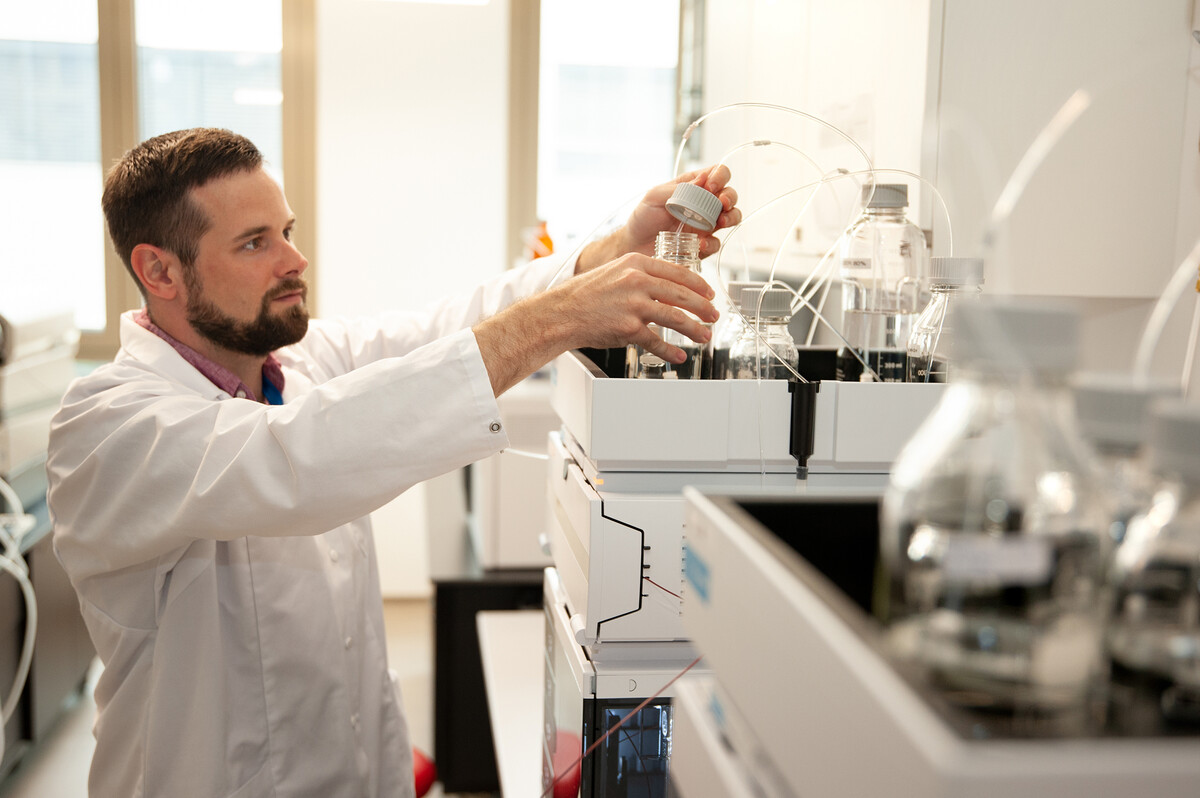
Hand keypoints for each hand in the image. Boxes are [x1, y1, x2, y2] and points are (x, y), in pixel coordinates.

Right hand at [473, 252, 717, 395]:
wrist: (561, 312)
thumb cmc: (585, 295)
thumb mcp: (615, 273)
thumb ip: (641, 277)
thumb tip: (668, 291)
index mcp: (636, 262)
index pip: (678, 271)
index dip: (699, 284)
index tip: (709, 293)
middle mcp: (637, 280)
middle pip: (682, 294)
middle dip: (703, 307)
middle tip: (714, 316)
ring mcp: (633, 304)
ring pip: (675, 317)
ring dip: (694, 329)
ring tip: (705, 336)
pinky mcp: (628, 328)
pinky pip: (656, 341)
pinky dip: (670, 351)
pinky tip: (679, 356)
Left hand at [577, 165, 741, 271]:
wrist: (634, 245)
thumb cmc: (643, 217)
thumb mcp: (654, 196)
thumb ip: (677, 189)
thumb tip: (701, 180)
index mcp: (693, 187)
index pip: (717, 173)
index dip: (720, 177)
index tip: (711, 186)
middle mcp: (704, 204)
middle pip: (730, 195)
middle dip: (730, 197)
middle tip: (722, 203)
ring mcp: (706, 225)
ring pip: (731, 217)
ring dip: (731, 217)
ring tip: (720, 221)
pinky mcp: (703, 246)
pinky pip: (716, 244)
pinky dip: (711, 243)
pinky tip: (699, 243)